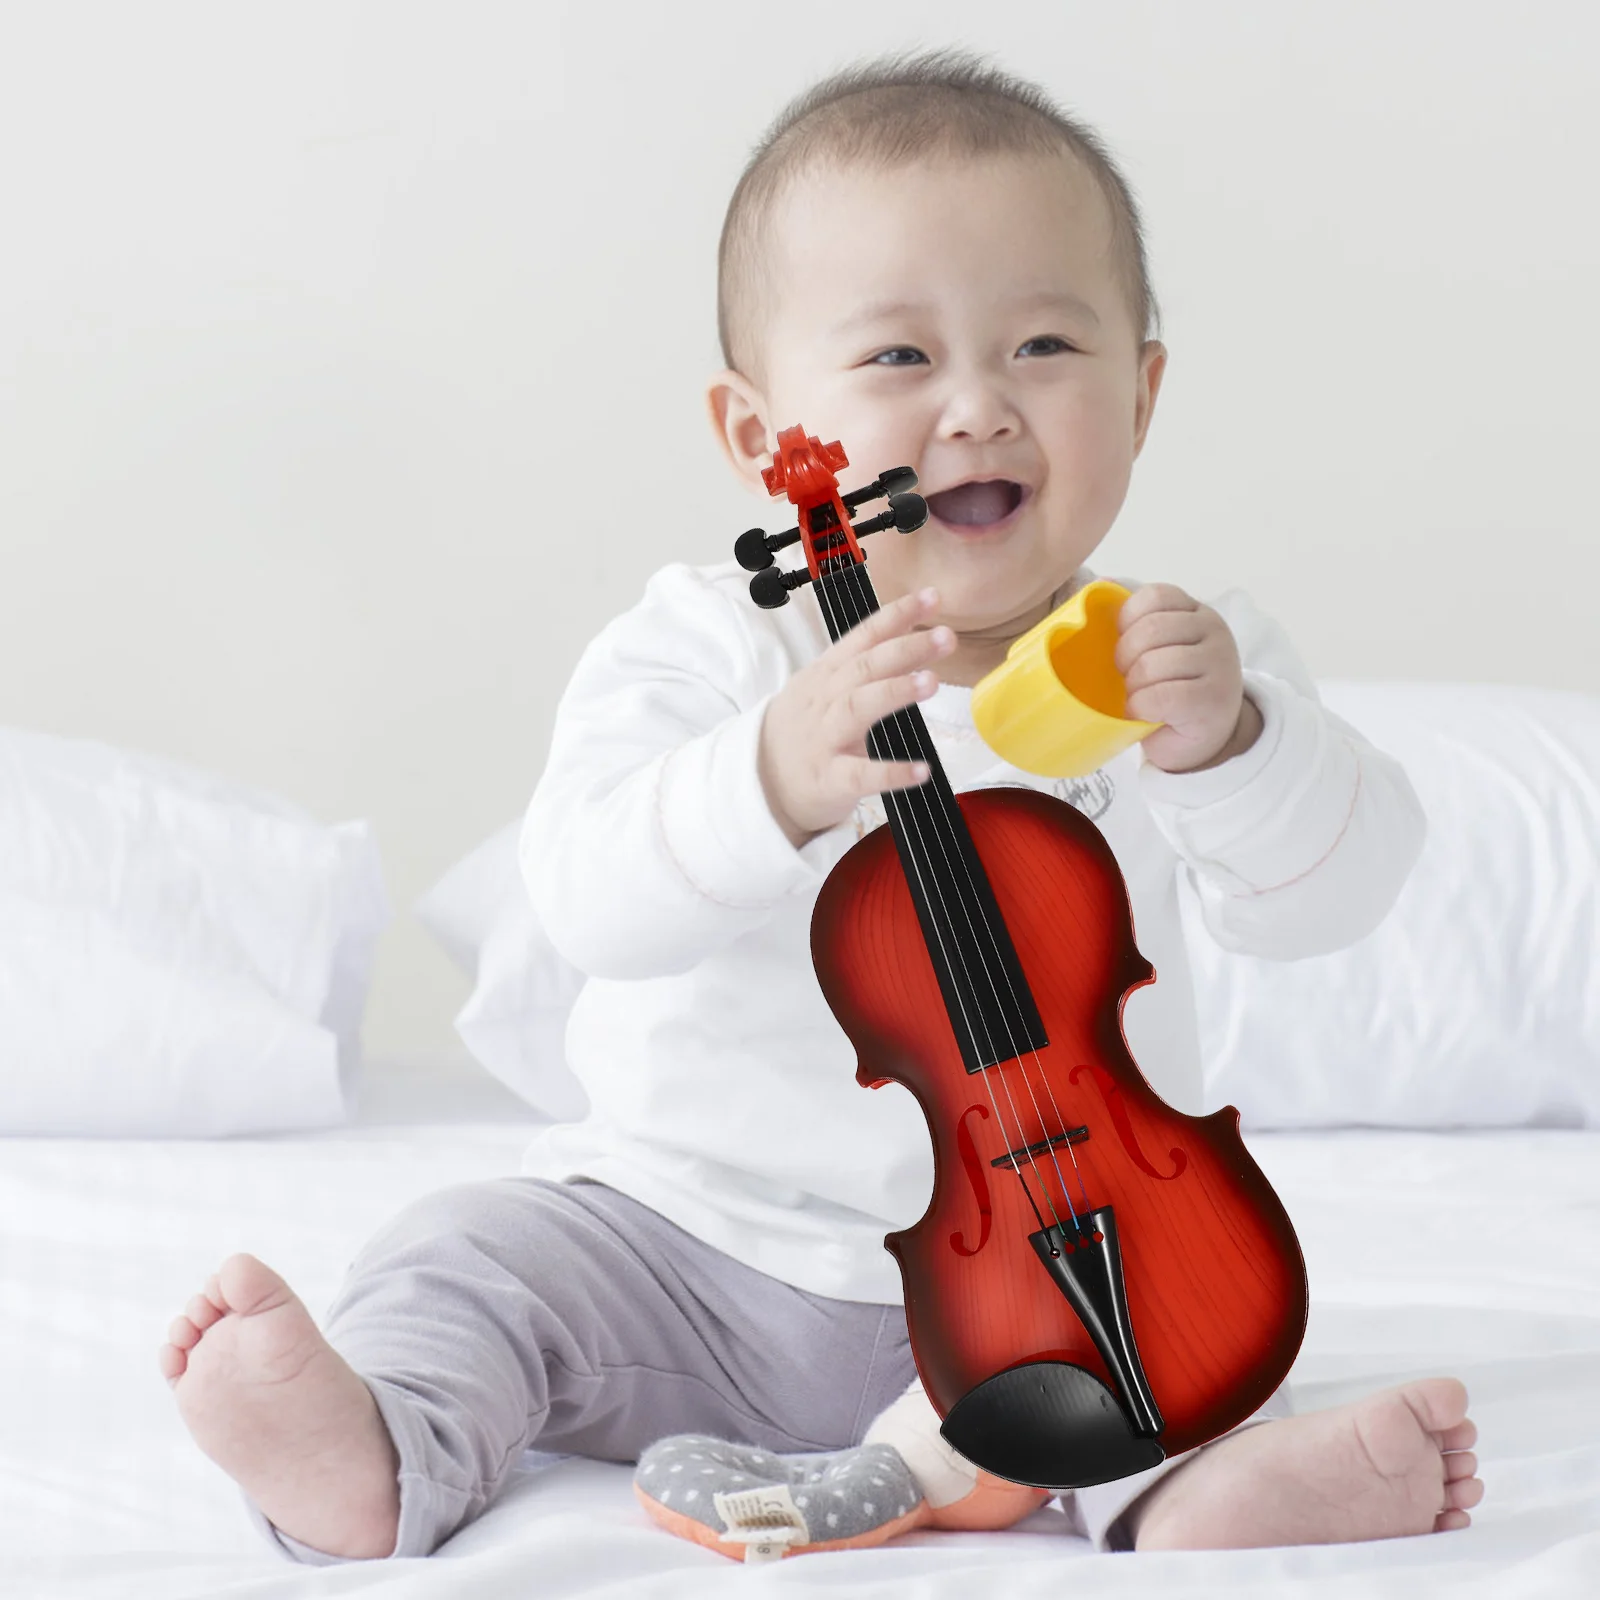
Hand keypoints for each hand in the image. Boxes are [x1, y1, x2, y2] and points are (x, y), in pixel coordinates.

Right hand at [759, 587, 954, 846]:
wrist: (760, 779)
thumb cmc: (804, 728)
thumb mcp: (826, 686)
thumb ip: (869, 663)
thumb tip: (916, 636)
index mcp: (829, 673)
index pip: (865, 636)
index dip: (897, 615)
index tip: (932, 597)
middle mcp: (826, 699)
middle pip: (866, 667)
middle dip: (907, 648)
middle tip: (947, 637)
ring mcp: (826, 739)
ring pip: (858, 708)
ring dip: (895, 692)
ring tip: (931, 682)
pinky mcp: (829, 779)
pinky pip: (861, 775)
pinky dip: (891, 772)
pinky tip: (921, 771)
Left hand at [1114, 583, 1262, 773]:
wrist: (1204, 738)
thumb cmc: (1172, 690)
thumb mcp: (1160, 648)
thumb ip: (1138, 621)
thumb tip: (1103, 582)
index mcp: (1197, 613)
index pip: (1156, 596)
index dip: (1128, 619)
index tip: (1123, 642)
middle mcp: (1214, 632)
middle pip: (1151, 629)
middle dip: (1125, 656)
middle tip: (1125, 676)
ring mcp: (1218, 665)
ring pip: (1153, 664)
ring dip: (1133, 686)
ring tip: (1137, 696)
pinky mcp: (1211, 700)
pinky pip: (1160, 696)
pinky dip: (1140, 706)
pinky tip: (1142, 712)